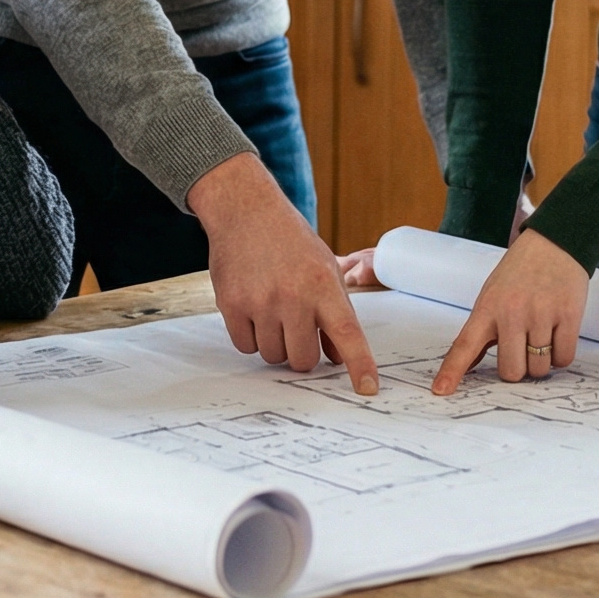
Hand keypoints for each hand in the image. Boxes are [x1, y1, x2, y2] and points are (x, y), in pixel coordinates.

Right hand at [187, 155, 378, 389]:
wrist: (245, 210)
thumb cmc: (289, 239)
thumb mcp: (324, 268)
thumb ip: (334, 312)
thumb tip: (337, 357)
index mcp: (322, 284)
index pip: (347, 333)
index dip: (360, 364)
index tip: (367, 388)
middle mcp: (292, 295)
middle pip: (303, 359)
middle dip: (302, 353)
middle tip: (297, 329)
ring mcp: (259, 301)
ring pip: (273, 356)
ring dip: (275, 343)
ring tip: (272, 311)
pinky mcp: (231, 304)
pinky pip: (245, 346)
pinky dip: (251, 337)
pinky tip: (253, 309)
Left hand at [430, 227, 587, 393]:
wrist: (555, 243)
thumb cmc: (520, 272)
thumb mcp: (492, 295)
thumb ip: (483, 330)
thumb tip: (468, 365)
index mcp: (487, 308)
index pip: (464, 345)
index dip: (452, 371)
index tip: (440, 391)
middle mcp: (511, 312)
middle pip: (511, 371)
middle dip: (518, 368)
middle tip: (523, 347)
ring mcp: (540, 314)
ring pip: (539, 369)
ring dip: (542, 361)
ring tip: (542, 334)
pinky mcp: (568, 315)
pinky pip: (564, 359)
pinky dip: (561, 355)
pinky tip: (557, 333)